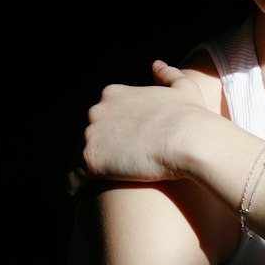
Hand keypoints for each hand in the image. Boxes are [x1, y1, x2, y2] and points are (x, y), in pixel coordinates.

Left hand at [69, 61, 210, 190]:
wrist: (190, 140)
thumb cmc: (191, 117)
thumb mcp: (183, 89)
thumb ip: (168, 74)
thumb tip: (156, 65)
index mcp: (114, 95)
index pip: (102, 116)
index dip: (110, 134)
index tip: (120, 149)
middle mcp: (97, 111)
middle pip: (89, 136)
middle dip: (97, 151)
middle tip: (109, 172)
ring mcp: (92, 135)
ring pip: (78, 158)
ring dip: (83, 172)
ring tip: (91, 190)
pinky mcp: (91, 160)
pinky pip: (73, 179)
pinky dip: (73, 189)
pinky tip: (77, 199)